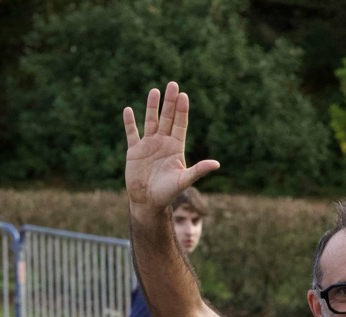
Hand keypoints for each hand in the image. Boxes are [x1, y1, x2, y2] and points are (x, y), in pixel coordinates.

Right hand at [123, 82, 219, 214]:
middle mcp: (163, 143)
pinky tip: (128, 110)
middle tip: (172, 84)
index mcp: (176, 147)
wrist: (148, 202)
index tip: (183, 96)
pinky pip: (132, 133)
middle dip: (170, 102)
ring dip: (151, 107)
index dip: (181, 110)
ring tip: (154, 91)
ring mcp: (148, 145)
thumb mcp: (184, 180)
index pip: (180, 124)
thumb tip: (217, 164)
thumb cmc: (168, 193)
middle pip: (167, 118)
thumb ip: (198, 170)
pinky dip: (129, 123)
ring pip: (150, 121)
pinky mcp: (134, 151)